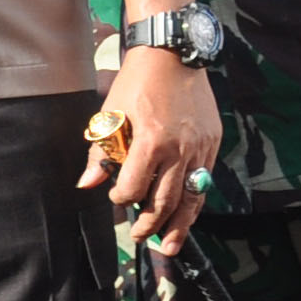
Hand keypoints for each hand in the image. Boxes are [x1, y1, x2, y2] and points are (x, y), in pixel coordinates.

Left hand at [84, 47, 216, 249]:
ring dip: (179, 225)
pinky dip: (195, 200)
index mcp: (150, 141)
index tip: (118, 198)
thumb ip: (99, 153)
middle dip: (151, 224)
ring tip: (169, 245)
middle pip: (166, 200)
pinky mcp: (212, 142)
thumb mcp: (111, 114)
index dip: (123, 198)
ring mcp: (200, 147)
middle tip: (140, 237)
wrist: (173, 54)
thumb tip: (88, 185)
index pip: (135, 187)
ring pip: (191, 197)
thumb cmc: (137, 82)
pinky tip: (187, 214)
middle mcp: (179, 149)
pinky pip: (204, 180)